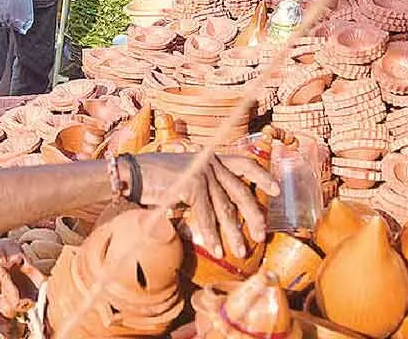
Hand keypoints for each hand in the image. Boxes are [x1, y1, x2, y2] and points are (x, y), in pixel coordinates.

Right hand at [135, 152, 277, 259]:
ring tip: (240, 251)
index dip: (262, 176)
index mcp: (210, 157)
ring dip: (233, 233)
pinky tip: (216, 249)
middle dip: (254, 215)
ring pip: (225, 208)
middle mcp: (210, 162)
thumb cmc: (152, 179)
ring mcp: (202, 172)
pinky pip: (206, 216)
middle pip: (241, 190)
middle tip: (262, 235)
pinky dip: (211, 235)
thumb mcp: (183, 179)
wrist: (130, 174)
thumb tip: (220, 214)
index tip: (277, 189)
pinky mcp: (192, 185)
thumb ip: (202, 190)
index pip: (244, 163)